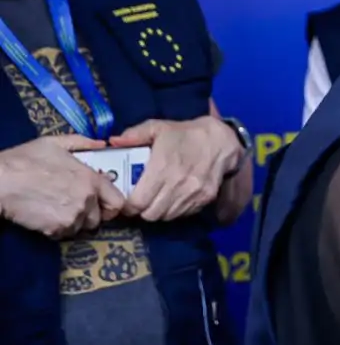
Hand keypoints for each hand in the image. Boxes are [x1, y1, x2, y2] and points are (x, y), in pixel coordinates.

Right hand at [0, 134, 125, 237]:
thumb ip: (83, 143)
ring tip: (57, 208)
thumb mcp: (54, 143)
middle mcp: (86, 200)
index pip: (119, 202)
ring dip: (73, 222)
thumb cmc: (24, 160)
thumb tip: (102, 144)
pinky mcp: (56, 229)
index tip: (103, 203)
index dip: (111, 204)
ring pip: (81, 227)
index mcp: (91, 179)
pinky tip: (46, 215)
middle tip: (75, 206)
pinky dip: (58, 228)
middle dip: (90, 214)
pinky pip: (64, 234)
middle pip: (100, 218)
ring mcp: (72, 216)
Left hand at [110, 116, 242, 222]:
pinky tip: (173, 198)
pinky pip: (183, 214)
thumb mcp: (158, 127)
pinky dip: (174, 210)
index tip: (127, 201)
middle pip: (150, 214)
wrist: (221, 140)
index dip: (128, 206)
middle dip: (142, 210)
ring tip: (156, 200)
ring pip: (166, 216)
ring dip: (158, 211)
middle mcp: (177, 184)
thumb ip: (134, 134)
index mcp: (161, 167)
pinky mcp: (205, 199)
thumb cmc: (185, 134)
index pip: (138, 202)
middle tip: (140, 202)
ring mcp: (192, 193)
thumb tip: (113, 142)